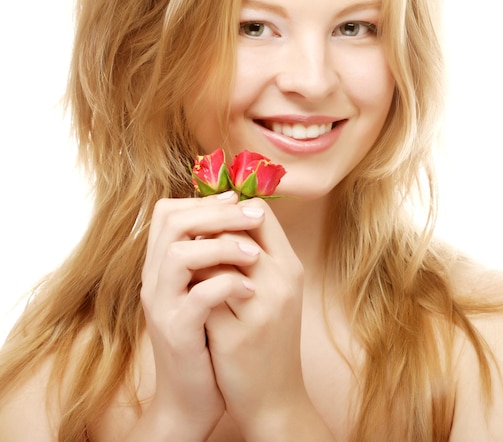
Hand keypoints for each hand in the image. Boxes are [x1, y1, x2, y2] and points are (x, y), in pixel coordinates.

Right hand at [139, 191, 263, 437]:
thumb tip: (234, 213)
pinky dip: (228, 285)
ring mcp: (163, 306)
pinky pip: (199, 297)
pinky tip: (251, 289)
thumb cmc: (205, 337)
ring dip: (222, 245)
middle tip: (252, 215)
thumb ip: (208, 256)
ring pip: (179, 253)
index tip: (236, 200)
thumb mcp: (204, 289)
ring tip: (254, 254)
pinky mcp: (177, 332)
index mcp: (161, 266)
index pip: (167, 212)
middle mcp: (155, 280)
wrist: (190, 397)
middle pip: (172, 222)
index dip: (202, 200)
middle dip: (217, 211)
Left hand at [205, 198, 312, 437]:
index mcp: (291, 267)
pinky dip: (191, 287)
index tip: (213, 219)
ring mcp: (260, 310)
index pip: (262, 213)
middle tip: (194, 239)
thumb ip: (257, 255)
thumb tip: (221, 218)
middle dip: (208, 230)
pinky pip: (203, 295)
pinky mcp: (235, 337)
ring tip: (188, 263)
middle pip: (236, 229)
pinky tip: (186, 292)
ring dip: (196, 257)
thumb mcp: (276, 290)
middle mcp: (281, 282)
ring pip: (215, 258)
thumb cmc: (272, 336)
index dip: (231, 210)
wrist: (276, 396)